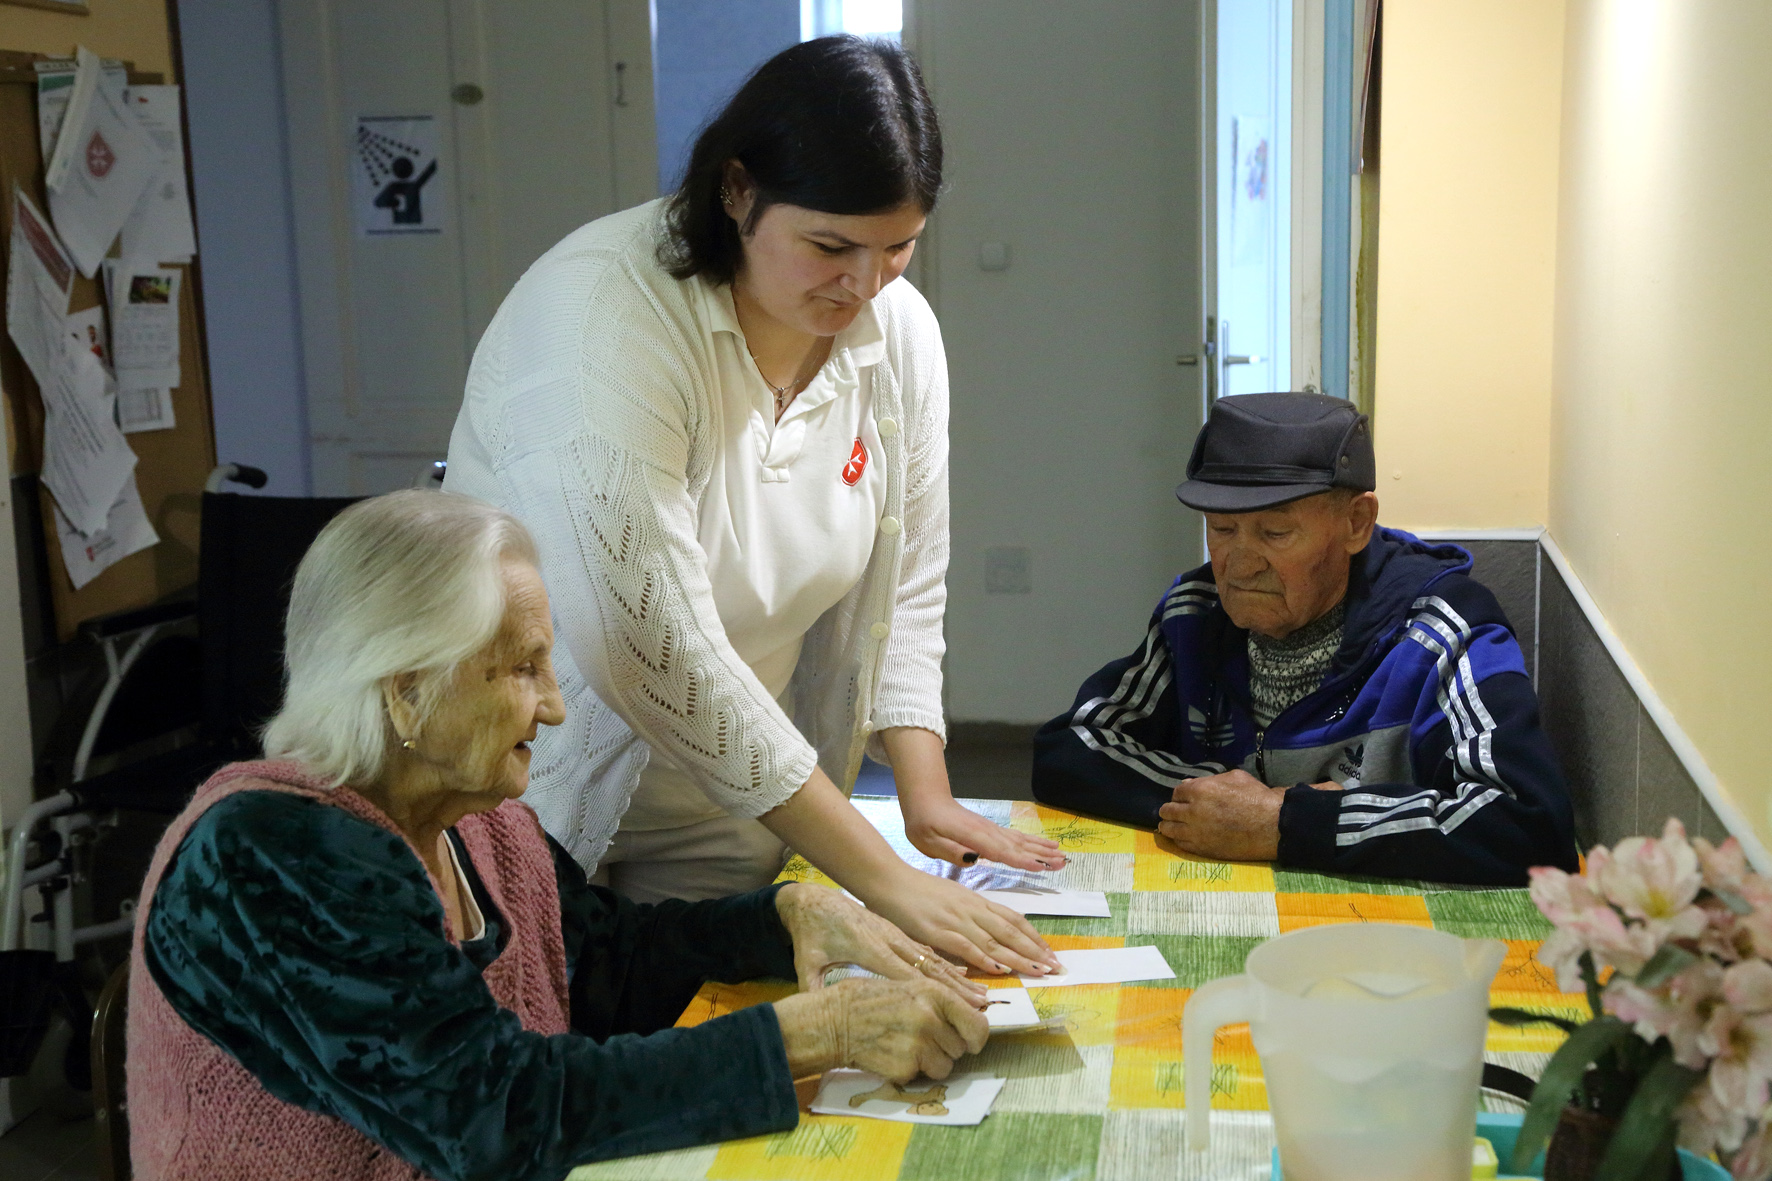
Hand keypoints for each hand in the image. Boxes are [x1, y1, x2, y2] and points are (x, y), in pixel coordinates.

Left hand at [774, 882, 985, 1005]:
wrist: (814, 898)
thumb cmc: (810, 930)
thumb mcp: (805, 959)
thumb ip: (811, 985)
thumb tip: (809, 1010)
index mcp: (868, 946)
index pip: (902, 973)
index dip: (928, 991)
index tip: (951, 1008)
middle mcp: (889, 939)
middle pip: (928, 966)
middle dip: (956, 988)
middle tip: (981, 1006)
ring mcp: (896, 935)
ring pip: (933, 958)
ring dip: (959, 977)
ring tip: (981, 995)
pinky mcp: (897, 934)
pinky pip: (927, 951)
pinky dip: (948, 964)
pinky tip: (964, 976)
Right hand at [774, 977, 988, 1082]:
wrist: (833, 1020)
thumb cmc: (870, 999)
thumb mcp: (909, 986)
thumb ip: (941, 1002)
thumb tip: (975, 1016)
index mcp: (935, 994)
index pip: (978, 1025)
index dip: (976, 1036)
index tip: (970, 1040)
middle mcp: (930, 1019)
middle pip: (960, 1048)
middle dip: (946, 1047)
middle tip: (922, 1037)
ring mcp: (918, 1045)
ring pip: (944, 1067)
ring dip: (930, 1062)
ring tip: (906, 1046)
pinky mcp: (904, 1068)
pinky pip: (921, 1076)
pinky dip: (910, 1070)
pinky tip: (891, 1054)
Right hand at [860, 870, 1060, 976]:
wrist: (888, 880)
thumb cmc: (916, 890)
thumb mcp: (949, 897)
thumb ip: (968, 913)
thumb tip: (985, 932)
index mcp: (975, 901)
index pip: (1012, 919)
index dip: (1033, 936)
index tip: (1049, 951)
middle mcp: (971, 909)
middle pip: (1011, 931)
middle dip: (1035, 950)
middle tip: (1055, 966)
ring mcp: (956, 920)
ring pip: (995, 941)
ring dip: (1020, 958)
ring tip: (1039, 971)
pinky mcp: (938, 931)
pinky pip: (967, 947)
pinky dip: (986, 959)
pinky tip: (1001, 969)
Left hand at [903, 797, 1065, 871]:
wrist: (926, 799)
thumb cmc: (924, 823)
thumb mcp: (928, 841)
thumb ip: (950, 851)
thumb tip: (973, 858)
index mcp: (973, 836)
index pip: (1001, 851)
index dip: (1021, 860)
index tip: (1042, 867)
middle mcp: (987, 831)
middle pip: (1018, 846)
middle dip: (1041, 855)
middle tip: (1064, 863)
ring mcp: (991, 829)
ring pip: (1021, 840)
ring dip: (1042, 848)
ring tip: (1062, 855)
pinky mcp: (990, 830)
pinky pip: (1015, 837)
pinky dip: (1032, 842)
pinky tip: (1044, 845)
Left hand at [1156, 769, 1283, 860]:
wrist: (1272, 826)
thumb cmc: (1257, 798)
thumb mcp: (1234, 777)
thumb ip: (1209, 780)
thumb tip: (1189, 784)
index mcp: (1200, 790)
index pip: (1176, 792)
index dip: (1180, 795)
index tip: (1183, 799)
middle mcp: (1193, 811)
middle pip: (1167, 811)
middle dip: (1170, 810)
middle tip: (1173, 813)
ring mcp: (1196, 832)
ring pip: (1168, 829)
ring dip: (1168, 825)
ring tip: (1170, 826)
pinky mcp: (1202, 848)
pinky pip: (1180, 843)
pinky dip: (1179, 839)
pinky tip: (1183, 837)